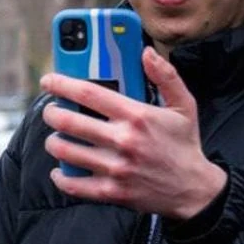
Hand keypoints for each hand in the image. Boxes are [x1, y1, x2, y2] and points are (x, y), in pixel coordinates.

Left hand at [41, 47, 225, 219]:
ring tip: (56, 138)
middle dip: (51, 113)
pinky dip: (60, 177)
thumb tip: (147, 52)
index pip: (88, 93)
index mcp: (137, 116)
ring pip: (65, 152)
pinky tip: (60, 170)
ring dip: (53, 142)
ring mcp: (115, 168)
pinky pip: (73, 184)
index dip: (62, 84)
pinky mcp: (112, 191)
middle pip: (68, 121)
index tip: (48, 81)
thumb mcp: (184, 106)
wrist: (194, 191)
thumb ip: (166, 76)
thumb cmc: (184, 145)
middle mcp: (123, 140)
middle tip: (51, 111)